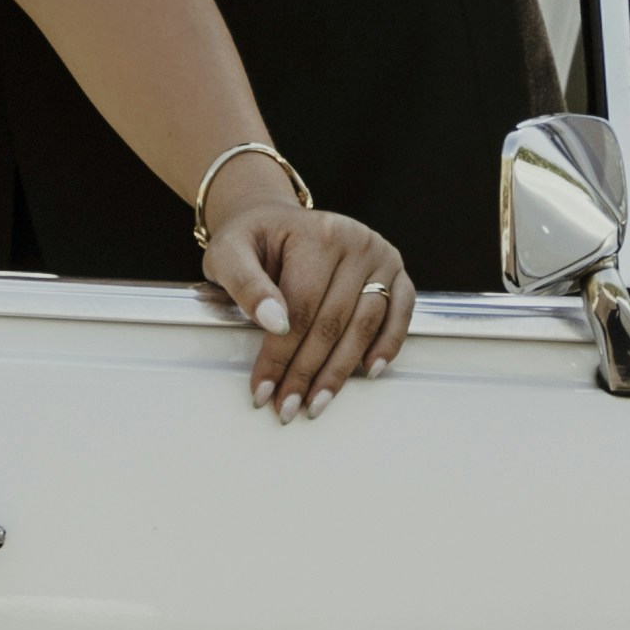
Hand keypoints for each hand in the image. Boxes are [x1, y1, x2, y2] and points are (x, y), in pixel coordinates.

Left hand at [200, 194, 410, 413]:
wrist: (275, 222)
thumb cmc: (251, 241)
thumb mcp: (229, 253)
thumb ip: (245, 284)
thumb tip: (274, 323)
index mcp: (316, 233)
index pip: (301, 306)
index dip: (281, 354)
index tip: (263, 389)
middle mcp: (356, 240)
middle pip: (333, 321)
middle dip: (307, 372)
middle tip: (287, 408)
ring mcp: (381, 256)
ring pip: (364, 324)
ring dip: (340, 371)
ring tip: (316, 403)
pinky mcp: (395, 271)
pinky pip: (400, 313)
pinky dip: (388, 345)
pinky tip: (369, 372)